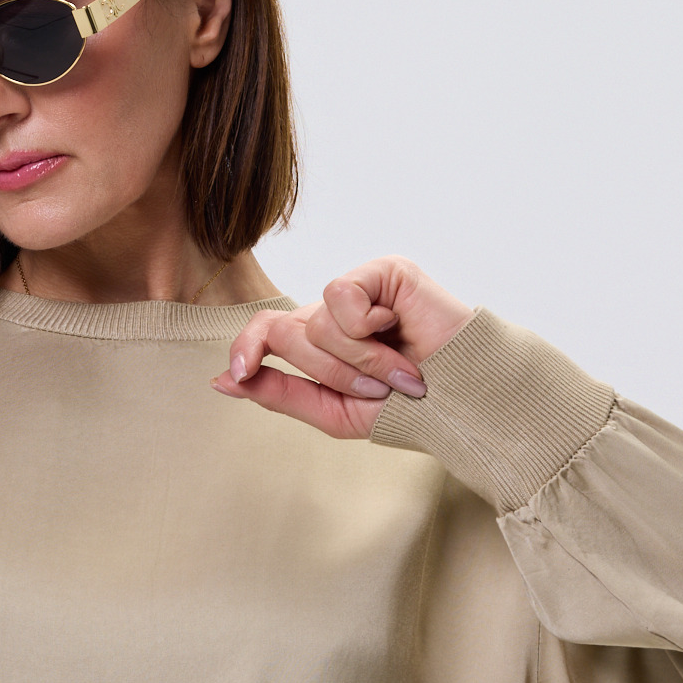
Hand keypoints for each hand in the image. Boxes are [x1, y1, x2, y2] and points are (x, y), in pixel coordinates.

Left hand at [211, 256, 474, 439]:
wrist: (459, 402)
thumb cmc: (405, 410)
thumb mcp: (332, 411)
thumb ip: (279, 393)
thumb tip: (222, 380)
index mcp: (319, 343)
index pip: (264, 331)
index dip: (243, 347)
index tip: (238, 373)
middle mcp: (334, 313)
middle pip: (288, 334)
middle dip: (331, 373)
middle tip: (378, 387)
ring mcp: (359, 290)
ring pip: (316, 323)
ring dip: (358, 359)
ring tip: (399, 368)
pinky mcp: (382, 271)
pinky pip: (341, 297)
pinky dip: (367, 330)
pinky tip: (398, 330)